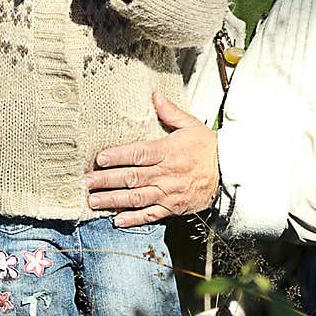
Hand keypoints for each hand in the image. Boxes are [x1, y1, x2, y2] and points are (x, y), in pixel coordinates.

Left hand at [85, 91, 218, 226]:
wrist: (230, 173)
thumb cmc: (209, 149)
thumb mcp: (192, 126)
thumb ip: (170, 112)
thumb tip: (155, 95)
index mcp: (168, 151)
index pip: (139, 153)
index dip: (119, 156)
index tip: (100, 158)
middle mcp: (166, 174)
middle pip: (132, 177)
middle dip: (106, 180)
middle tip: (86, 182)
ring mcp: (168, 193)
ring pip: (137, 198)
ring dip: (113, 200)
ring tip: (93, 201)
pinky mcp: (173, 208)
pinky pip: (151, 215)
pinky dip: (134, 219)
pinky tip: (117, 221)